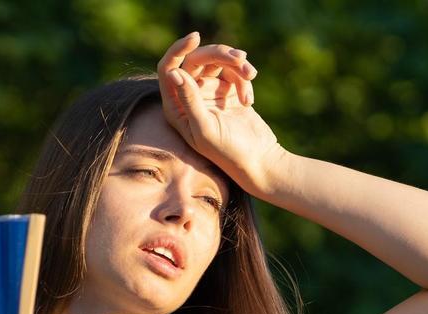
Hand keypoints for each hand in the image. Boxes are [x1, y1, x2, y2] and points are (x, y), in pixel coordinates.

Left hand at [157, 32, 286, 195]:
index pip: (169, 69)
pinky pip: (233, 72)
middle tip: (240, 59)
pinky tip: (249, 101)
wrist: (259, 161)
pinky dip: (244, 80)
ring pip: (217, 62)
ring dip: (236, 64)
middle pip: (196, 60)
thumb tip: (174, 72)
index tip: (196, 37)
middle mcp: (189, 98)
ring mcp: (209, 94)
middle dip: (219, 55)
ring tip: (251, 75)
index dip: (179, 50)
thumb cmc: (228, 151)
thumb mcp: (205, 128)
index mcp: (176, 108)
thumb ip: (189, 100)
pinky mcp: (228, 92)